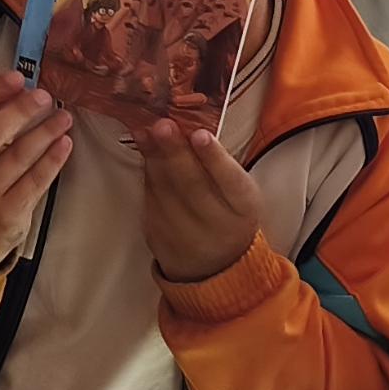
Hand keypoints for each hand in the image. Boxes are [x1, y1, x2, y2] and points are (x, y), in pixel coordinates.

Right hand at [0, 71, 72, 269]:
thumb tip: (21, 87)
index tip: (18, 77)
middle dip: (20, 111)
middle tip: (44, 97)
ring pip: (17, 157)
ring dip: (45, 133)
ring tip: (64, 117)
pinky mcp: (5, 214)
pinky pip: (34, 182)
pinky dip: (52, 161)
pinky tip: (65, 144)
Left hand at [139, 116, 263, 283]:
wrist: (215, 264)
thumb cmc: (227, 213)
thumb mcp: (235, 191)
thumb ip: (217, 163)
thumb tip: (187, 125)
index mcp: (244, 209)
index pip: (231, 183)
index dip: (215, 158)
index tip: (200, 134)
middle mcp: (218, 227)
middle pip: (193, 187)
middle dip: (175, 153)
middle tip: (162, 125)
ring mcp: (187, 237)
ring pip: (167, 194)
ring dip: (153, 159)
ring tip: (146, 131)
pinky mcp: (160, 240)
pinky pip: (151, 203)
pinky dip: (146, 175)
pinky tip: (144, 153)